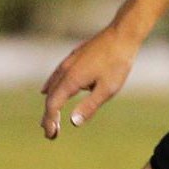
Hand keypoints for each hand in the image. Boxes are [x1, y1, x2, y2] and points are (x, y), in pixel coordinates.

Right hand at [40, 24, 138, 138]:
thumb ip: (89, 106)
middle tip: (49, 133)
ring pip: (51, 86)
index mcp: (72, 80)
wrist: (122, 34)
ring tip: (49, 118)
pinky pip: (56, 76)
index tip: (51, 135)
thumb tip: (73, 122)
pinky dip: (50, 88)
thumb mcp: (108, 89)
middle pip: (50, 97)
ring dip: (49, 103)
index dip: (50, 121)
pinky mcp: (73, 57)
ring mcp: (68, 62)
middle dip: (48, 116)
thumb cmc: (118, 62)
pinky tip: (46, 90)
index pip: (53, 105)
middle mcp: (65, 70)